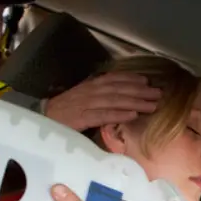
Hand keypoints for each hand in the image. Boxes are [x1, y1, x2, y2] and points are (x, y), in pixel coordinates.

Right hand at [44, 72, 161, 131]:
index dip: (131, 79)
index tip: (147, 81)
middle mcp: (90, 92)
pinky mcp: (82, 118)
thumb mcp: (81, 100)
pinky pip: (104, 115)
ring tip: (152, 105)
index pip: (113, 79)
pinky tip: (133, 115)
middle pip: (119, 89)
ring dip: (136, 102)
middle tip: (159, 94)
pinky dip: (120, 114)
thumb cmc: (63, 113)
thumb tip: (117, 100)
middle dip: (140, 91)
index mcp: (90, 86)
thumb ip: (97, 98)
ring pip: (115, 101)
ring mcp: (86, 104)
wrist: (41, 120)